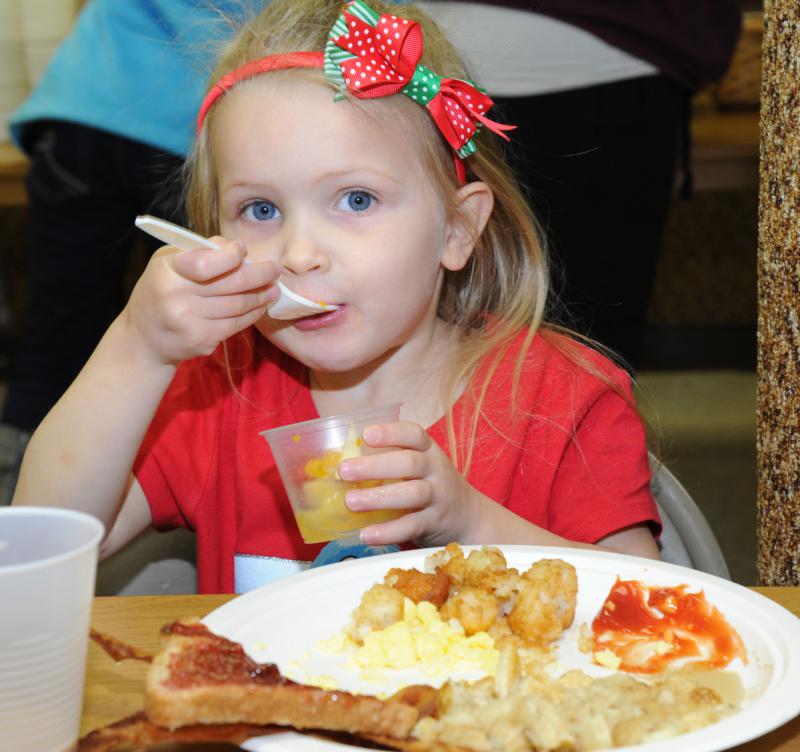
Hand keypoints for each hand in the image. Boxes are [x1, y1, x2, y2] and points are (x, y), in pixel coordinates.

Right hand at [122, 238, 279, 364]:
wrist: (143, 337)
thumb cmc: (161, 290)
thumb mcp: (169, 262)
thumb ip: (201, 251)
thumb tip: (235, 247)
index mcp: (167, 270)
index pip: (207, 262)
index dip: (232, 256)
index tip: (244, 250)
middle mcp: (176, 297)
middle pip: (231, 284)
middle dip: (260, 275)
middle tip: (275, 270)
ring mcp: (189, 322)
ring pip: (238, 305)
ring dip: (261, 296)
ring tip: (272, 289)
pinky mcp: (201, 340)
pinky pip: (235, 324)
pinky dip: (251, 314)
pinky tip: (259, 306)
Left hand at [338, 421, 481, 546]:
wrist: (468, 516)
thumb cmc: (430, 485)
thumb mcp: (418, 466)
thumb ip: (388, 460)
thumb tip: (341, 460)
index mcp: (428, 450)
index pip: (414, 434)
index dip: (390, 432)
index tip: (366, 434)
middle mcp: (435, 470)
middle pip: (410, 463)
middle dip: (375, 466)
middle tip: (344, 470)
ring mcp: (438, 497)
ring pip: (412, 494)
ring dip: (379, 497)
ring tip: (350, 502)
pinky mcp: (434, 523)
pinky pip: (411, 526)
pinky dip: (388, 532)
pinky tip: (366, 534)